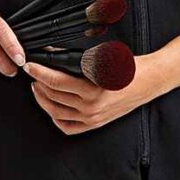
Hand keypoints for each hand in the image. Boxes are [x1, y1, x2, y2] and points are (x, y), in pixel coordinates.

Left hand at [23, 52, 155, 134]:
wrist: (149, 81)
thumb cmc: (129, 66)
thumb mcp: (102, 56)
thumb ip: (76, 57)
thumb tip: (53, 52)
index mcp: (92, 89)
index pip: (55, 82)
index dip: (39, 72)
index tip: (30, 65)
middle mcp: (91, 107)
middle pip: (53, 96)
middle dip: (38, 82)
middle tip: (33, 72)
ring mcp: (93, 118)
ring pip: (56, 111)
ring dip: (42, 98)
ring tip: (37, 86)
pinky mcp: (95, 124)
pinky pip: (67, 127)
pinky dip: (55, 117)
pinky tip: (51, 107)